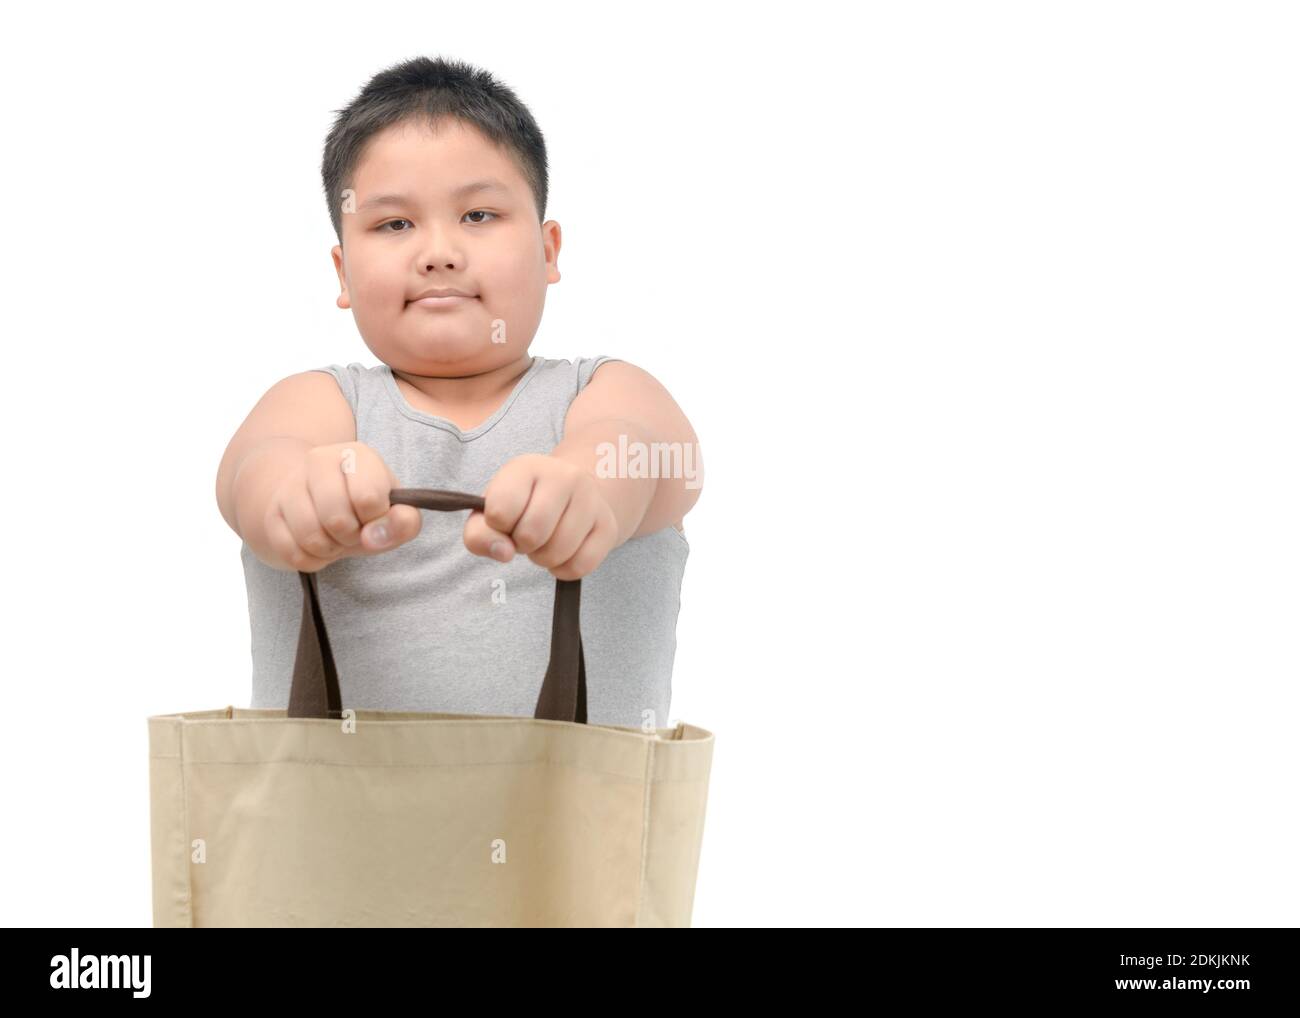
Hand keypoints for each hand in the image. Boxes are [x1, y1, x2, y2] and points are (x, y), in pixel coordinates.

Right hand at [263, 442, 422, 571]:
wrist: (320, 505)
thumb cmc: (363, 508)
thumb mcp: (393, 513)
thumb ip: (404, 523)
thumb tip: (375, 536)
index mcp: (356, 455)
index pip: (368, 498)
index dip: (376, 519)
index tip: (373, 515)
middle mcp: (318, 460)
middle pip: (336, 519)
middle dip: (351, 536)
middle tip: (353, 530)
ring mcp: (290, 485)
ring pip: (310, 537)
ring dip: (330, 549)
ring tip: (335, 537)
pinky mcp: (272, 513)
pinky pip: (292, 552)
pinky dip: (311, 560)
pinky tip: (317, 546)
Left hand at [464, 454, 617, 578]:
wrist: (572, 493)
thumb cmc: (523, 505)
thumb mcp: (491, 512)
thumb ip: (479, 535)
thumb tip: (504, 553)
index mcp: (527, 467)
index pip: (499, 512)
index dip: (497, 527)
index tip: (505, 520)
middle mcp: (564, 476)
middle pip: (531, 534)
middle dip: (523, 545)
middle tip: (527, 534)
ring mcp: (591, 499)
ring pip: (557, 553)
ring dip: (544, 558)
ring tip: (545, 542)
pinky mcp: (608, 525)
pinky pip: (580, 566)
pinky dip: (564, 569)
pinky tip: (563, 553)